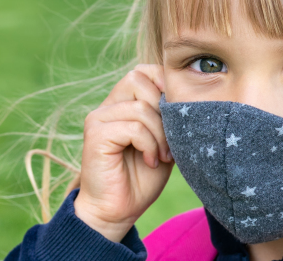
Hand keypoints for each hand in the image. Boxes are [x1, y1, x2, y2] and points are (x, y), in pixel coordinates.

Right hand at [73, 64, 172, 241]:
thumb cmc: (141, 178)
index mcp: (122, 103)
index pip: (143, 71)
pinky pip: (133, 127)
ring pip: (140, 107)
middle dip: (164, 109)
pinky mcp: (96, 135)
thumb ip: (168, 117)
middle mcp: (108, 106)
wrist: (117, 211)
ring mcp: (98, 119)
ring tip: (162, 156)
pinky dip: (149, 145)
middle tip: (170, 141)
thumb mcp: (163, 141)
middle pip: (139, 79)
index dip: (165, 85)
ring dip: (160, 134)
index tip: (179, 116)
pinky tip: (150, 161)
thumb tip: (186, 95)